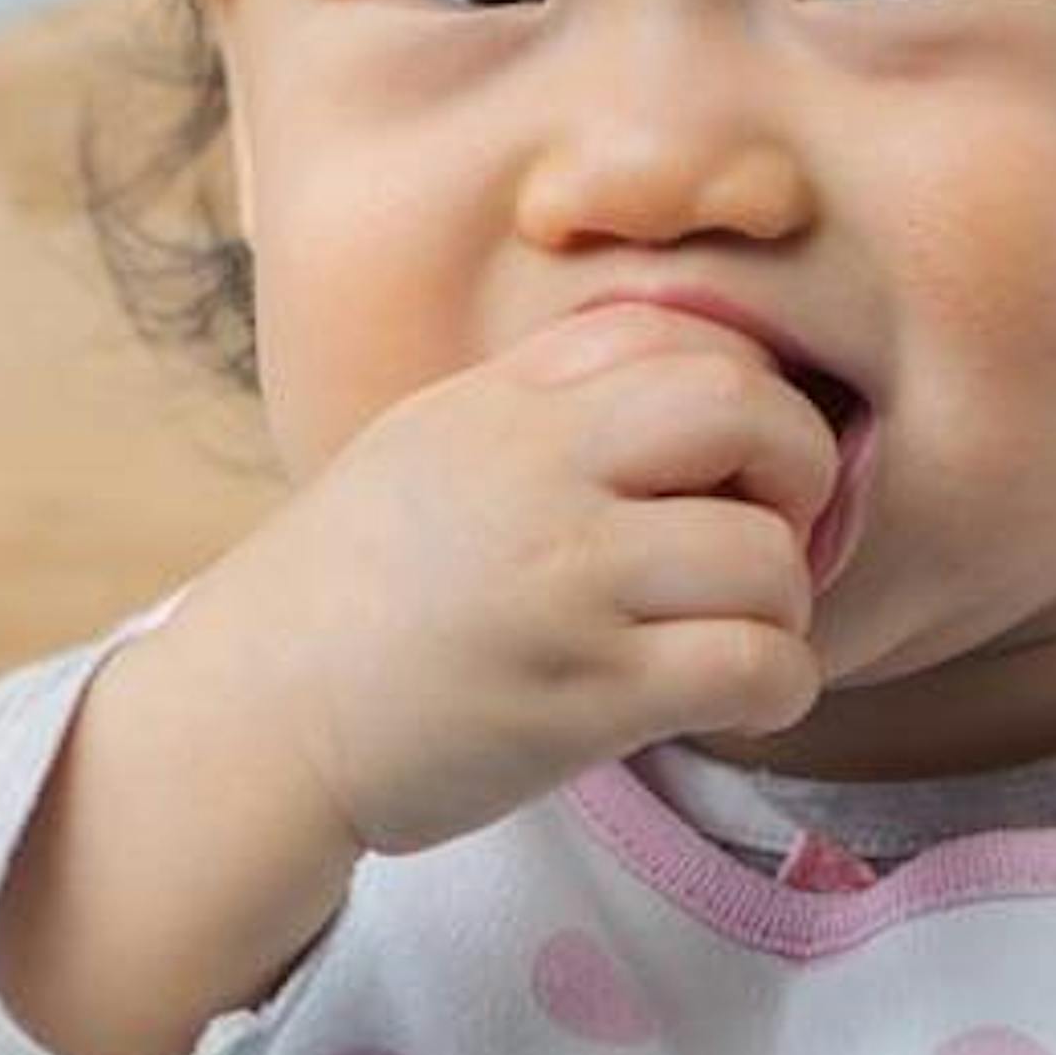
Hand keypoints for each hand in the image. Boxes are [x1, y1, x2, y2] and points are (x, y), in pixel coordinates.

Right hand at [170, 299, 838, 856]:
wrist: (254, 717)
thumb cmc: (344, 592)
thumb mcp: (426, 445)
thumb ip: (541, 402)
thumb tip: (674, 377)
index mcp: (505, 404)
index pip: (683, 336)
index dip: (746, 393)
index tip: (734, 460)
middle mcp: (539, 476)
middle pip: (748, 410)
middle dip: (801, 469)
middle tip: (776, 527)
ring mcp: (565, 586)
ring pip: (768, 558)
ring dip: (785, 604)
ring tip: (738, 632)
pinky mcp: (586, 697)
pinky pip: (756, 667)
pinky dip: (780, 684)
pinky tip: (743, 696)